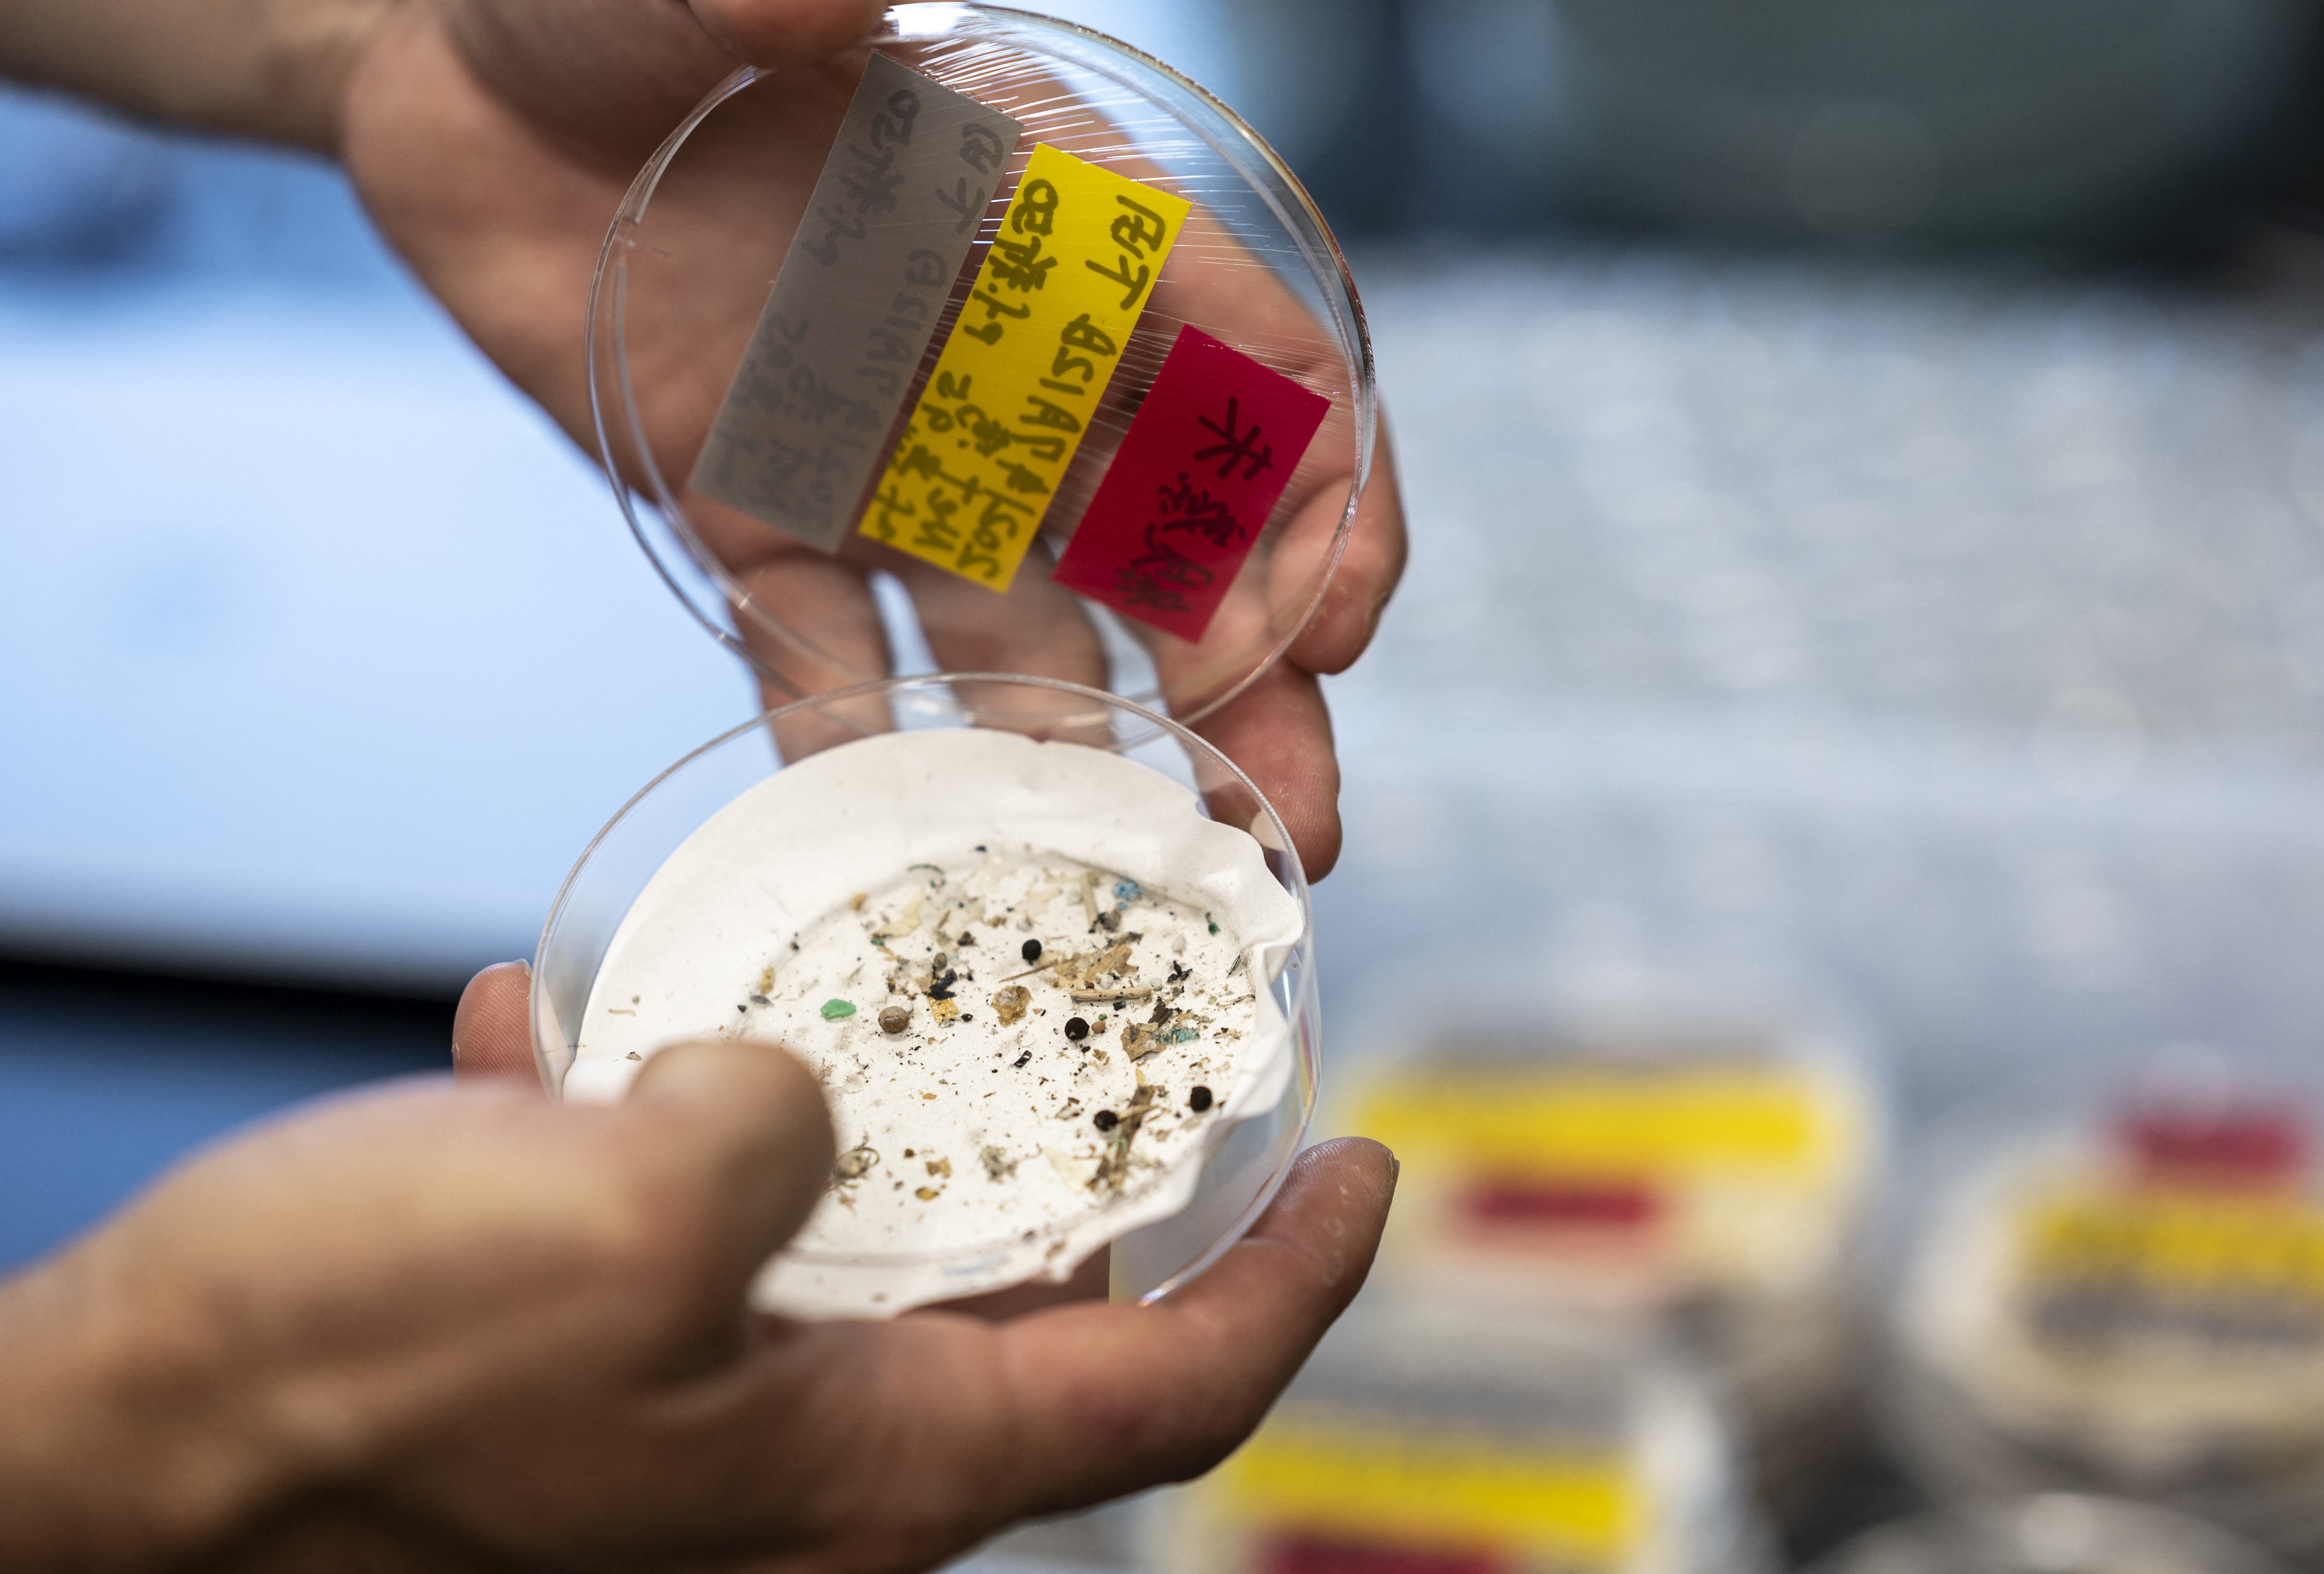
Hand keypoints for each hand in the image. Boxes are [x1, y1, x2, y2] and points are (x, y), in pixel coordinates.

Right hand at [0, 962, 1395, 1570]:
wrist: (116, 1461)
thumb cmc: (349, 1375)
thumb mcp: (606, 1218)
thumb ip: (769, 1133)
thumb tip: (789, 1089)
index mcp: (865, 1466)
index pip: (1169, 1396)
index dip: (1296, 1287)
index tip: (1370, 1167)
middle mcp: (805, 1459)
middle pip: (1029, 1312)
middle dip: (1076, 1165)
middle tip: (1106, 1022)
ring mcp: (694, 1415)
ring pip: (840, 1245)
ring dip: (824, 1107)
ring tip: (796, 985)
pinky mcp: (581, 1365)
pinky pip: (663, 1225)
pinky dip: (634, 1118)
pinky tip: (541, 1033)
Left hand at [336, 0, 1406, 878]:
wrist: (453, 79)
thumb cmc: (611, 0)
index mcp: (1058, 230)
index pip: (1258, 369)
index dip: (1323, 501)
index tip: (1337, 624)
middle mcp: (1008, 367)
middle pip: (1180, 547)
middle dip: (1254, 686)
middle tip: (1295, 829)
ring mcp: (895, 460)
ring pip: (1038, 635)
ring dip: (1097, 752)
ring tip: (1135, 873)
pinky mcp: (765, 522)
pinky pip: (835, 663)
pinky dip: (863, 746)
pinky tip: (899, 839)